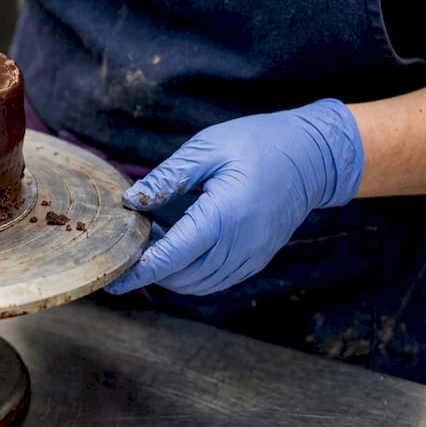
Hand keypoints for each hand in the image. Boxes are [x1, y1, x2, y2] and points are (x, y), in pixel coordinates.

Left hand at [106, 99, 364, 295]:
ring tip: (152, 242)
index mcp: (225, 214)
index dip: (139, 271)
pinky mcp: (257, 260)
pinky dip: (190, 274)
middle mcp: (241, 244)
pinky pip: (216, 280)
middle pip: (182, 276)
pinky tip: (177, 247)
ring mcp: (252, 256)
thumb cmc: (258, 143)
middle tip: (128, 245)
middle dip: (150, 270)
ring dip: (169, 273)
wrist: (313, 156)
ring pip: (198, 284)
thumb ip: (167, 178)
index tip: (112, 279)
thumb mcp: (207, 149)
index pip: (173, 255)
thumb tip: (130, 201)